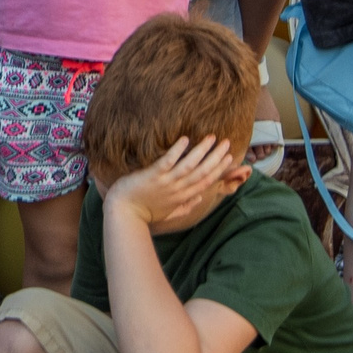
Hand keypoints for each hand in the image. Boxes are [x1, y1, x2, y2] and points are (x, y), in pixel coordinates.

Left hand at [105, 136, 241, 230]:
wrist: (123, 215)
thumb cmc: (144, 213)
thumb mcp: (168, 213)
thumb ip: (185, 207)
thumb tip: (200, 198)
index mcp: (182, 197)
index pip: (206, 181)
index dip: (218, 169)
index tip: (228, 158)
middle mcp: (177, 189)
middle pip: (202, 172)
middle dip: (216, 158)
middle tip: (227, 143)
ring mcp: (165, 182)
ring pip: (189, 166)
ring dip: (202, 151)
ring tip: (212, 138)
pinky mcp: (152, 176)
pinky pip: (167, 161)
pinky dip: (177, 151)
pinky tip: (185, 139)